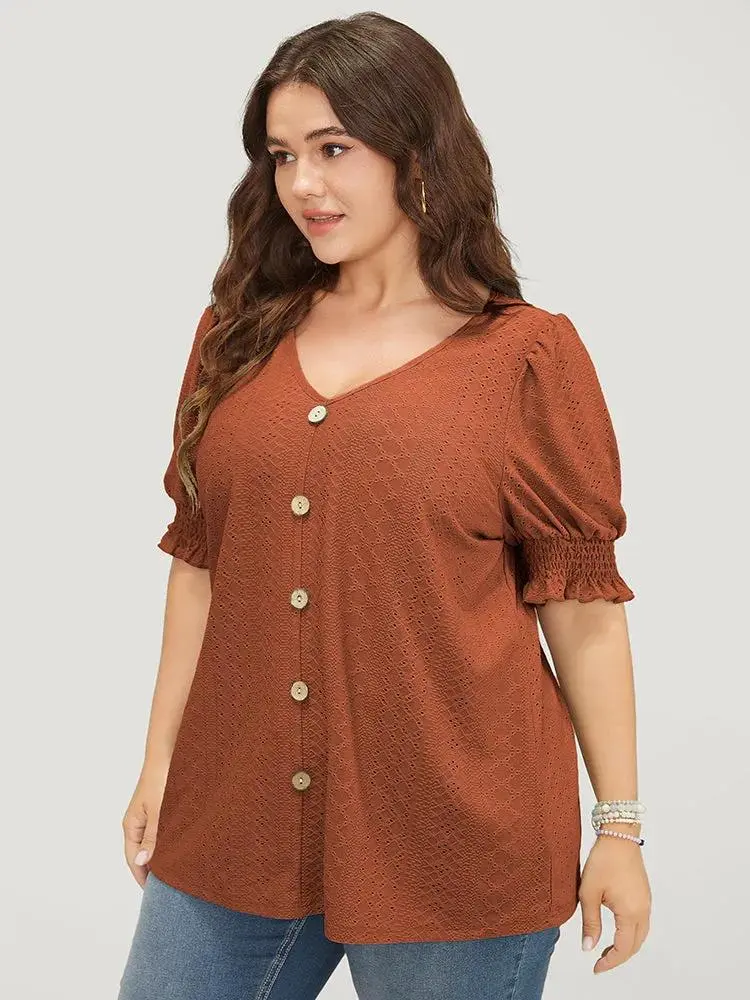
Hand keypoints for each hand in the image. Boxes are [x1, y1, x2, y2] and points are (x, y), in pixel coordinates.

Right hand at [121, 763, 168, 887]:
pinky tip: (183, 847)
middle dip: (153, 870)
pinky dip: (170, 842)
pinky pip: (163, 832)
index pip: (133, 860)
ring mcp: (149, 816)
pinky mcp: (161, 808)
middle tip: (169, 887)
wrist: (169, 752)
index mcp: (131, 825)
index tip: (156, 894)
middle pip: (143, 854)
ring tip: (178, 872)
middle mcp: (138, 822)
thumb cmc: (162, 779)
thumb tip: (143, 862)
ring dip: (163, 856)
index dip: (143, 877)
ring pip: (154, 843)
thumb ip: (153, 837)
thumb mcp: (159, 811)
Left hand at [578, 833, 651, 974]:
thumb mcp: (589, 893)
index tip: (596, 967)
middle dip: (619, 957)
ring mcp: (646, 902)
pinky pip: (642, 922)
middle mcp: (643, 910)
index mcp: (631, 913)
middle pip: (635, 945)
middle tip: (600, 961)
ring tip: (606, 949)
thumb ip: (590, 922)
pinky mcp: (645, 894)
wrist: (619, 835)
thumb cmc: (603, 860)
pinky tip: (617, 930)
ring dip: (626, 946)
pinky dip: (631, 933)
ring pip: (640, 935)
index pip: (623, 948)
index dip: (610, 962)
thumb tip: (588, 947)